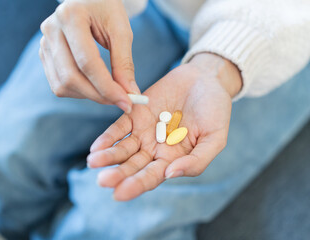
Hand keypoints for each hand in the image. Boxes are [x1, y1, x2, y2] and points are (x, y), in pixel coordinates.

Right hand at [39, 0, 138, 112]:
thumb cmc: (107, 10)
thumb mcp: (121, 31)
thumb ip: (124, 63)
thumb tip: (130, 93)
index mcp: (71, 17)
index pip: (87, 62)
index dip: (108, 87)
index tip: (127, 102)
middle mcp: (51, 29)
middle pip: (71, 77)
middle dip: (99, 95)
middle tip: (122, 101)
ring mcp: (44, 43)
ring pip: (62, 85)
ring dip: (89, 96)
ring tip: (110, 92)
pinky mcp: (44, 54)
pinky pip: (58, 84)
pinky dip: (79, 92)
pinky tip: (95, 87)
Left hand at [87, 54, 241, 200]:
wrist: (206, 79)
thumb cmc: (215, 110)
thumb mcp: (215, 138)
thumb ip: (197, 160)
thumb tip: (171, 174)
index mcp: (173, 160)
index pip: (151, 176)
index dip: (136, 185)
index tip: (119, 193)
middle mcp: (154, 150)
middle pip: (132, 166)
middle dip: (117, 174)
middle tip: (103, 181)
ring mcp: (143, 132)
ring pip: (122, 149)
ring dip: (108, 156)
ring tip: (94, 162)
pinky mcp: (136, 114)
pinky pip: (120, 127)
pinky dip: (109, 136)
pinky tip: (97, 146)